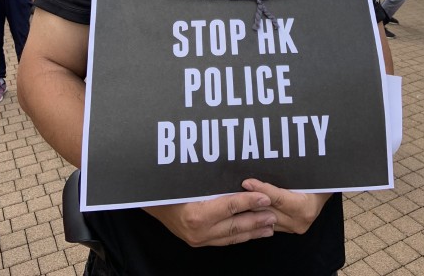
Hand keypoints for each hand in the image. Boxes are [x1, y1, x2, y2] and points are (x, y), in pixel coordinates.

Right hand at [144, 191, 275, 247]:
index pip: (229, 206)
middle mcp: (199, 231)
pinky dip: (241, 236)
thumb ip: (212, 185)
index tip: (265, 197)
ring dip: (253, 231)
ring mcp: (199, 239)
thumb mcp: (188, 182)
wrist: (150, 204)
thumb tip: (239, 181)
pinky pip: (225, 240)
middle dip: (257, 219)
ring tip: (270, 226)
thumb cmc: (167, 190)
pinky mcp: (199, 243)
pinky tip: (252, 233)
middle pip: (235, 225)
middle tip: (273, 214)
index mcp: (196, 214)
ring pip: (233, 236)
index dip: (249, 201)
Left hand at [241, 179, 329, 233]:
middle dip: (249, 200)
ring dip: (249, 207)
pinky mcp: (285, 229)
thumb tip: (261, 163)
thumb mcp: (300, 175)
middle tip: (233, 190)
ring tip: (234, 196)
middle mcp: (297, 222)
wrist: (322, 193)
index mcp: (303, 208)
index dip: (261, 189)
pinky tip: (241, 204)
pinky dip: (254, 212)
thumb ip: (283, 174)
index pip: (278, 198)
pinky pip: (264, 221)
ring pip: (263, 218)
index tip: (246, 182)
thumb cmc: (311, 181)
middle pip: (267, 210)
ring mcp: (291, 228)